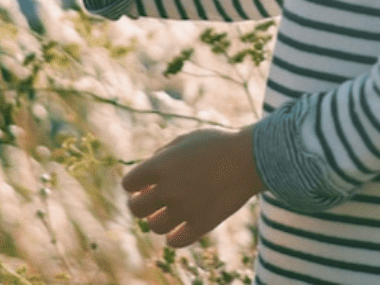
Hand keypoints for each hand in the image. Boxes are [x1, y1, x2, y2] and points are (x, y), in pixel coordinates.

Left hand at [123, 126, 262, 247]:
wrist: (250, 157)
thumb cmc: (218, 143)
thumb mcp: (187, 139)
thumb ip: (163, 155)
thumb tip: (148, 173)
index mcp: (162, 165)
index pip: (129, 184)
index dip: (134, 184)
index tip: (143, 184)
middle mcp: (169, 188)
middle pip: (136, 209)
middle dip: (140, 204)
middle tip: (150, 201)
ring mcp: (184, 209)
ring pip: (155, 226)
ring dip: (157, 220)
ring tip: (167, 212)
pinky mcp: (201, 224)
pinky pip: (176, 241)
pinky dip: (173, 237)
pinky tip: (177, 230)